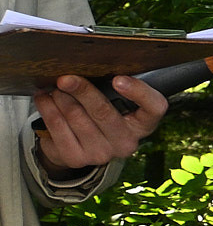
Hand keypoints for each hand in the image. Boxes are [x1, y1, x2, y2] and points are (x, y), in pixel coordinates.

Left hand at [32, 74, 167, 172]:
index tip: (118, 79)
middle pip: (104, 112)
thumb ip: (113, 89)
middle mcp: (126, 143)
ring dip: (61, 99)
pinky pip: (58, 128)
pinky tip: (44, 99)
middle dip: (82, 91)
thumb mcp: (117, 103)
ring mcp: (102, 153)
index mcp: (143, 124)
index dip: (139, 92)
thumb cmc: (103, 115)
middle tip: (66, 78)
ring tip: (54, 87)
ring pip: (76, 118)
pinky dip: (48, 110)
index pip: (154, 108)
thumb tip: (91, 66)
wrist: (84, 147)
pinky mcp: (77, 158)